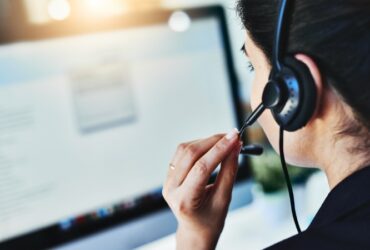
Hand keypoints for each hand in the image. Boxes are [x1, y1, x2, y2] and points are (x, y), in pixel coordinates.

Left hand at [163, 129, 241, 249]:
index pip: (201, 168)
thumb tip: (235, 147)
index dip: (219, 150)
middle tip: (233, 136)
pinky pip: (181, 152)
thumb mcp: (224, 199)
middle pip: (191, 154)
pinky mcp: (169, 174)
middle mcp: (171, 189)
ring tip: (224, 141)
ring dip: (206, 141)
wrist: (196, 229)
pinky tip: (211, 146)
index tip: (235, 137)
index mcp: (184, 200)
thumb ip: (229, 172)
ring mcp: (167, 181)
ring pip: (184, 150)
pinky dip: (198, 145)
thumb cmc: (211, 219)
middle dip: (213, 141)